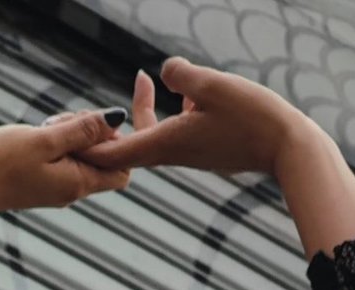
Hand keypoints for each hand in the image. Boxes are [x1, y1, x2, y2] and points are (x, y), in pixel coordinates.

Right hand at [0, 108, 133, 215]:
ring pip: (82, 155)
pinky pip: (64, 158)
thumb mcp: (45, 139)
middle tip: (65, 122)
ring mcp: (57, 188)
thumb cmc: (0, 162)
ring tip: (47, 126)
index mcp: (77, 184)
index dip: (119, 144)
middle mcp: (71, 191)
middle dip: (93, 133)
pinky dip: (58, 141)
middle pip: (104, 159)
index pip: (122, 170)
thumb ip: (83, 129)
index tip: (95, 123)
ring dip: (72, 133)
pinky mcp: (43, 182)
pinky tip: (39, 133)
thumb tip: (117, 118)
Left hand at [74, 57, 313, 180]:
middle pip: (129, 143)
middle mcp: (172, 153)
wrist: (285, 147)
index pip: (114, 152)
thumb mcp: (214, 86)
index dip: (88, 147)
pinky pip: (176, 132)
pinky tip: (186, 93)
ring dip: (144, 112)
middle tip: (89, 108)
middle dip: (111, 126)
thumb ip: (183, 75)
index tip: (68, 139)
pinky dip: (170, 114)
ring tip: (144, 79)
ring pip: (153, 135)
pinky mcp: (204, 149)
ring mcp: (189, 153)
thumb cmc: (252, 117)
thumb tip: (164, 70)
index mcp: (166, 143)